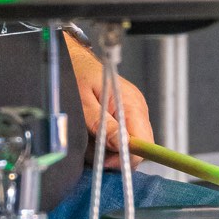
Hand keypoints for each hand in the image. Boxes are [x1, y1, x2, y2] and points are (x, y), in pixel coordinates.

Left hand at [65, 36, 152, 168]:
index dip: (126, 157)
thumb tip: (121, 145)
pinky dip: (106, 140)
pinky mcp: (125, 114)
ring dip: (106, 147)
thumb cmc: (77, 74)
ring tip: (88, 133)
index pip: (143, 142)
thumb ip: (102, 124)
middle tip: (90, 146)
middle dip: (113, 154)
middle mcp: (137, 107)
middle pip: (137, 147)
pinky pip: (121, 136)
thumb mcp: (83, 102)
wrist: (74, 58)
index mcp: (130, 103)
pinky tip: (93, 131)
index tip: (105, 160)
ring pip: (127, 145)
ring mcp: (133, 111)